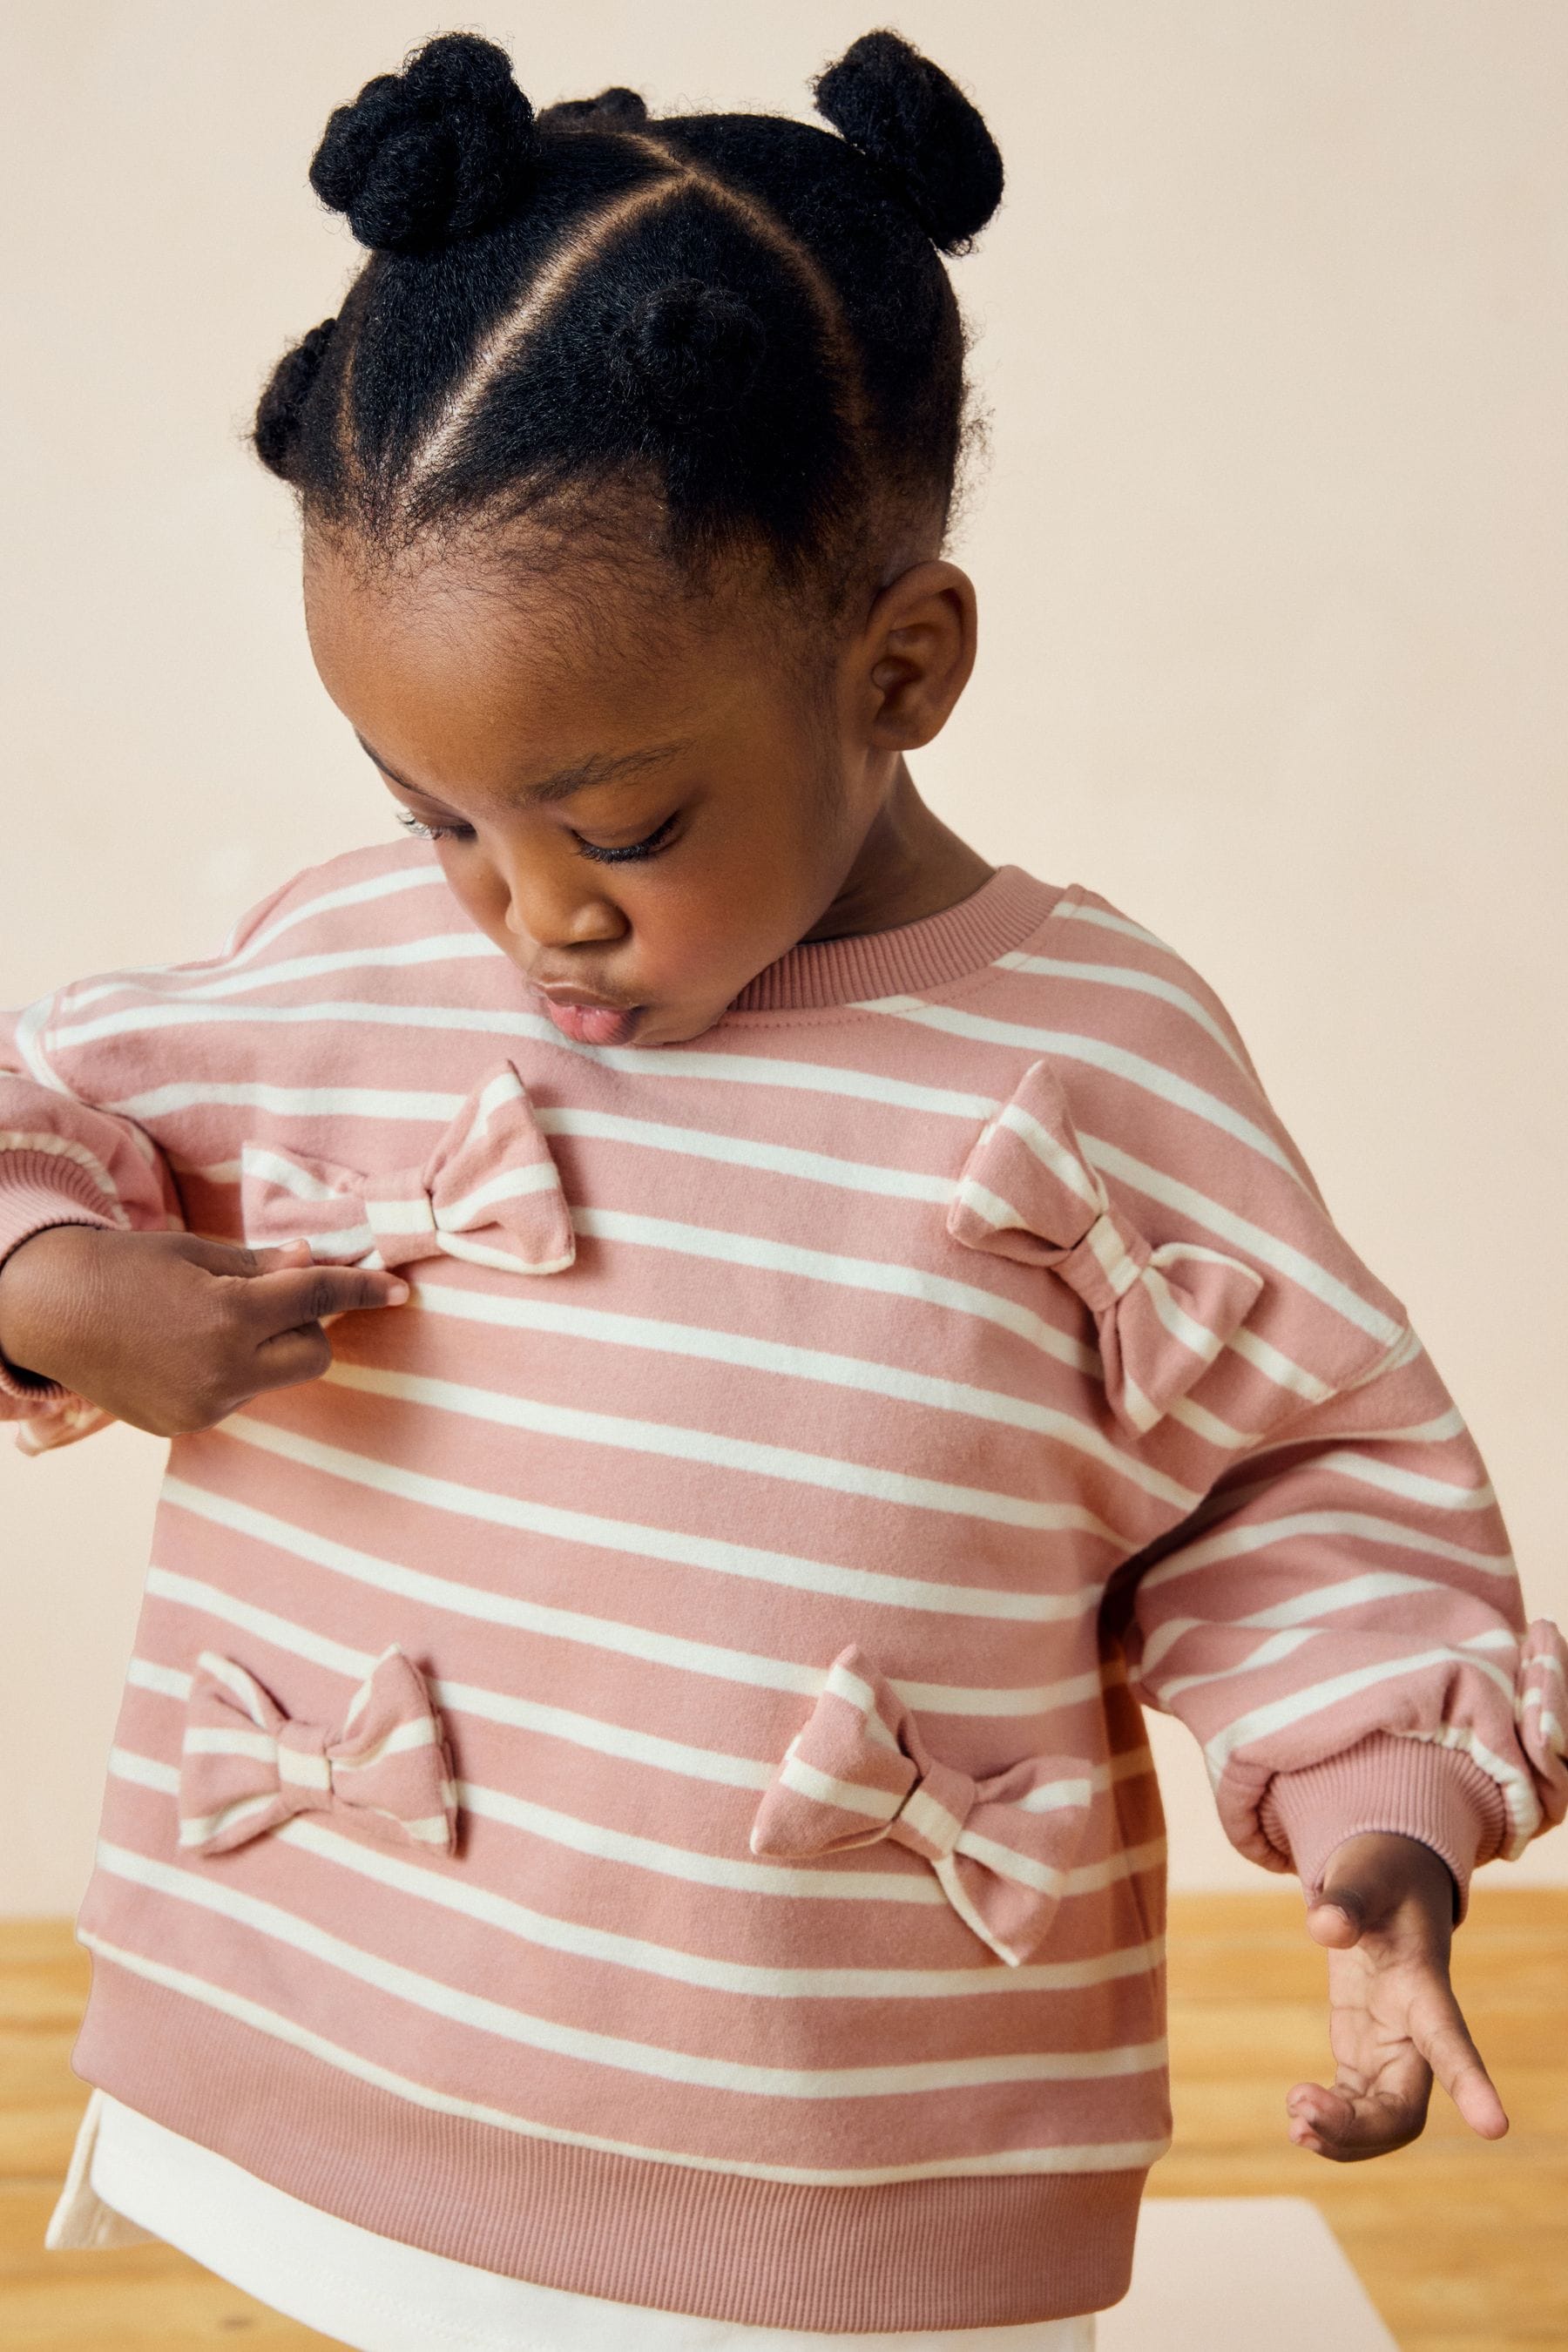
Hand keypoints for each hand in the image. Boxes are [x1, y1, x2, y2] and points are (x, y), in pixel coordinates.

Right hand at [0, 1225, 407, 1438]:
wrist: (49, 1310)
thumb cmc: (126, 1268)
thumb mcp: (199, 1254)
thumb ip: (264, 1267)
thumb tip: (315, 1263)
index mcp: (230, 1316)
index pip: (317, 1298)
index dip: (362, 1289)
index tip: (398, 1289)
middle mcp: (223, 1370)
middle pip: (315, 1353)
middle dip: (306, 1324)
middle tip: (263, 1299)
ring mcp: (204, 1407)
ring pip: (275, 1377)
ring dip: (265, 1349)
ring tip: (207, 1324)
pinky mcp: (187, 1426)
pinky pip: (238, 1395)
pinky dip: (231, 1371)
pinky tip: (184, 1351)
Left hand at [1285, 1829, 1507, 2160]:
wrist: (1388, 1883)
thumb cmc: (1383, 1876)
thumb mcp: (1365, 1875)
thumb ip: (1347, 1899)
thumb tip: (1323, 1927)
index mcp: (1424, 1987)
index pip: (1451, 2040)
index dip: (1471, 2083)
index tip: (1495, 2128)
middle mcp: (1416, 2032)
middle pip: (1407, 2108)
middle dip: (1361, 2129)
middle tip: (1297, 2117)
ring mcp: (1391, 2050)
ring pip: (1384, 2121)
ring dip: (1343, 2138)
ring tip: (1293, 2125)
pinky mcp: (1365, 2055)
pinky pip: (1356, 2109)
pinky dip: (1331, 2124)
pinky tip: (1296, 2119)